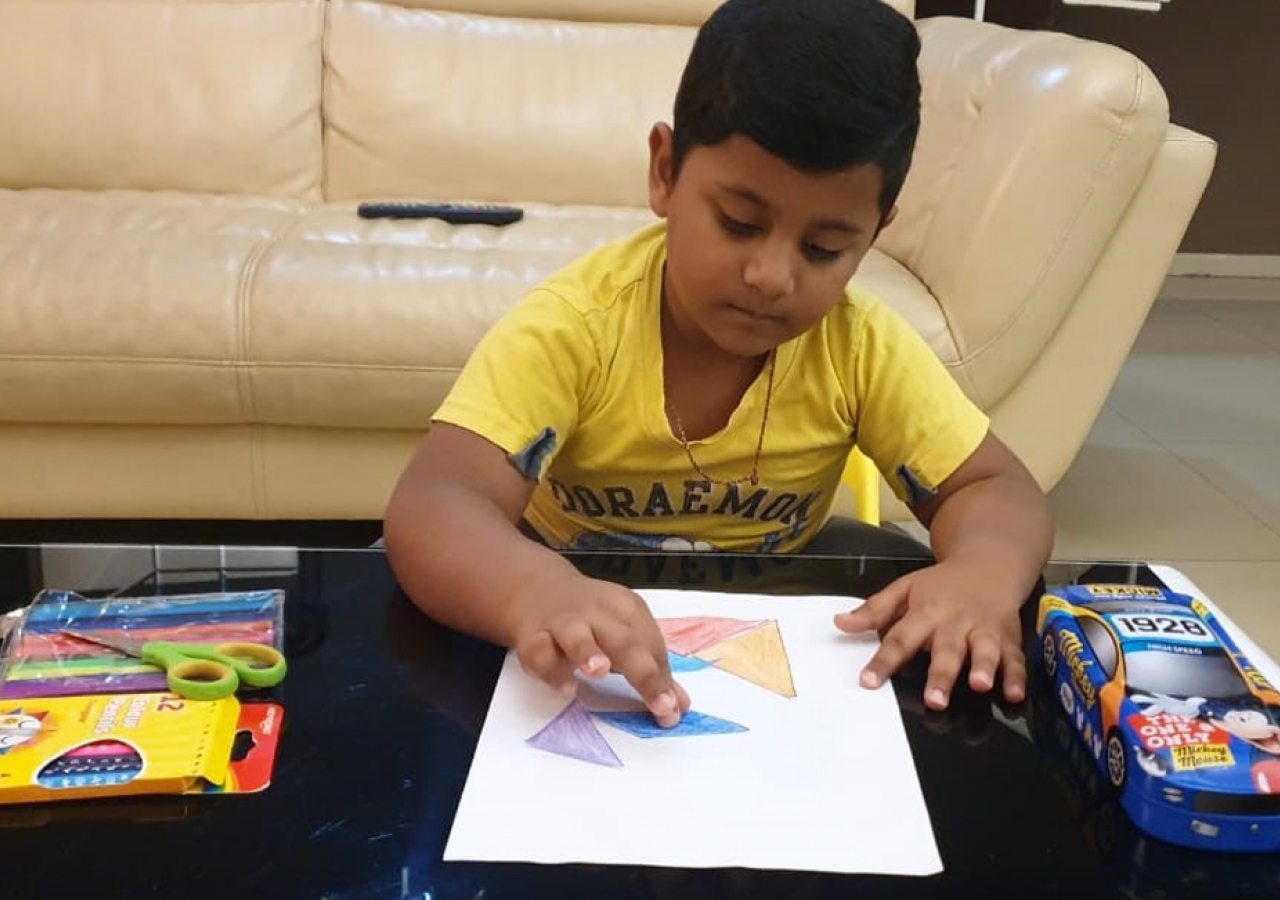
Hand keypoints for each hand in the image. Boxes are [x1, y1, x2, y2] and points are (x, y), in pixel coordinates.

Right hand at [511, 574, 690, 726]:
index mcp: (627, 609)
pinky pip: (540, 652)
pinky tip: (566, 688)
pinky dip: (552, 670)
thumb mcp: (624, 633)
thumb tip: (679, 707)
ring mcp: (563, 623)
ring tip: (600, 672)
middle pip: (625, 642)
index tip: (673, 709)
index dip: (664, 678)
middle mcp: (597, 613)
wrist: (537, 588)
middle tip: (662, 704)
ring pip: (577, 637)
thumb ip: (650, 668)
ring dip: (588, 652)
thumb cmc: (591, 619)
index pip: (651, 645)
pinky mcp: (533, 636)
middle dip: (645, 674)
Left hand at [832, 561, 1025, 709]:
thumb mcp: (904, 589)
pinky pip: (1015, 659)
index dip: (883, 661)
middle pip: (946, 650)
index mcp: (925, 612)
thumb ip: (874, 610)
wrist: (989, 565)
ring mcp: (984, 631)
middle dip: (941, 675)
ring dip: (983, 668)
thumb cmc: (942, 585)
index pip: (900, 639)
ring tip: (979, 685)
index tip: (868, 681)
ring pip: (984, 651)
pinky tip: (1014, 694)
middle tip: (934, 700)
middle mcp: (955, 623)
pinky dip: (1017, 676)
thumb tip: (840, 623)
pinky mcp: (1008, 639)